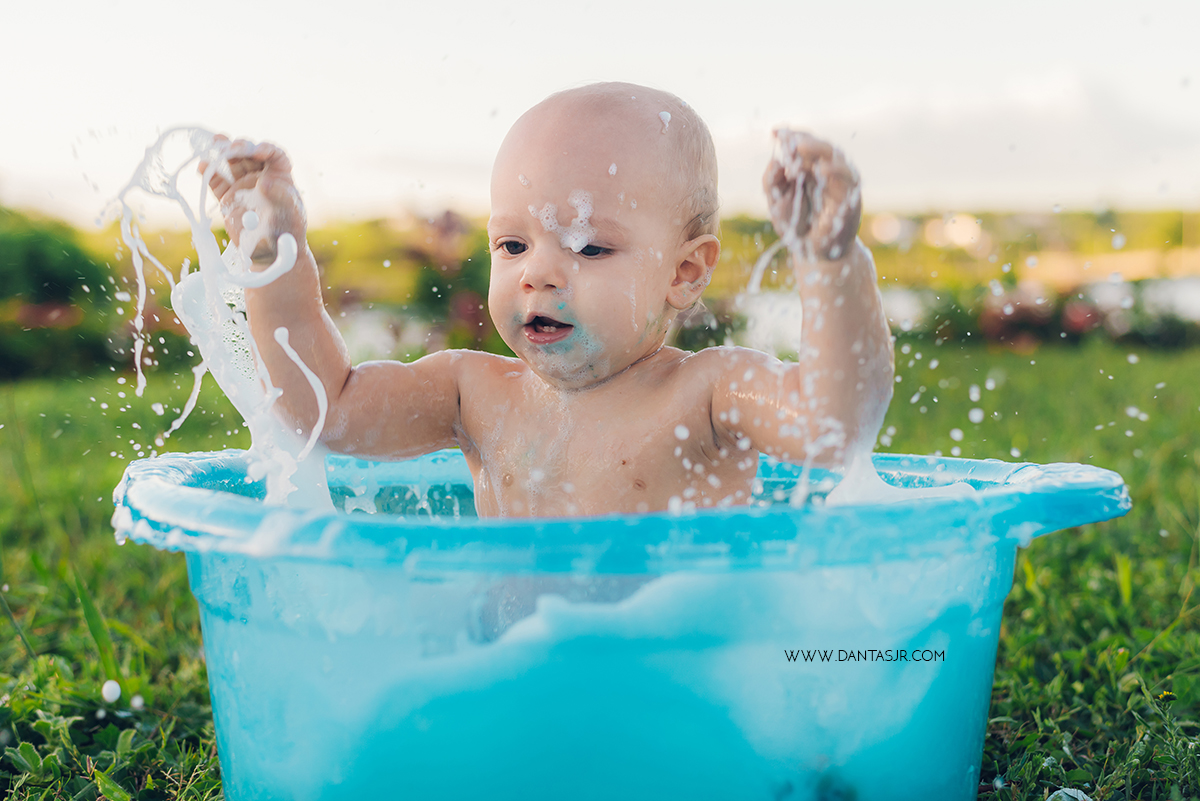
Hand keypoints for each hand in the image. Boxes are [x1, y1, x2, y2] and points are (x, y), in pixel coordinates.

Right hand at [199, 136, 305, 264]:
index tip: (257, 151)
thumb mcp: (290, 213)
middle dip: (240, 147)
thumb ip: (280, 196)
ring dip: (222, 152)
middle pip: (249, 154)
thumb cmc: (288, 232)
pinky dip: (209, 172)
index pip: (274, 155)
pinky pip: (217, 181)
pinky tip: (203, 166)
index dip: (266, 149)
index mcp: (280, 176)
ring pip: (231, 163)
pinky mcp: (228, 197)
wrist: (271, 252)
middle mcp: (260, 176)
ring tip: (214, 144)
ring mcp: (242, 185)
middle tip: (233, 147)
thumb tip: (264, 182)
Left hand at [762, 130, 860, 260]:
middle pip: (821, 147)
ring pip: (836, 157)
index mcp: (810, 169)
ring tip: (800, 147)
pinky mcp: (851, 198)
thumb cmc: (797, 227)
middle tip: (788, 139)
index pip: (804, 145)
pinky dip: (836, 171)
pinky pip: (848, 179)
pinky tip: (821, 169)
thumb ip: (771, 181)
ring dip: (819, 150)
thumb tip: (775, 160)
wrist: (814, 255)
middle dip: (804, 140)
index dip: (792, 136)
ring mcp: (841, 183)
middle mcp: (828, 172)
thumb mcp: (776, 203)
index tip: (774, 131)